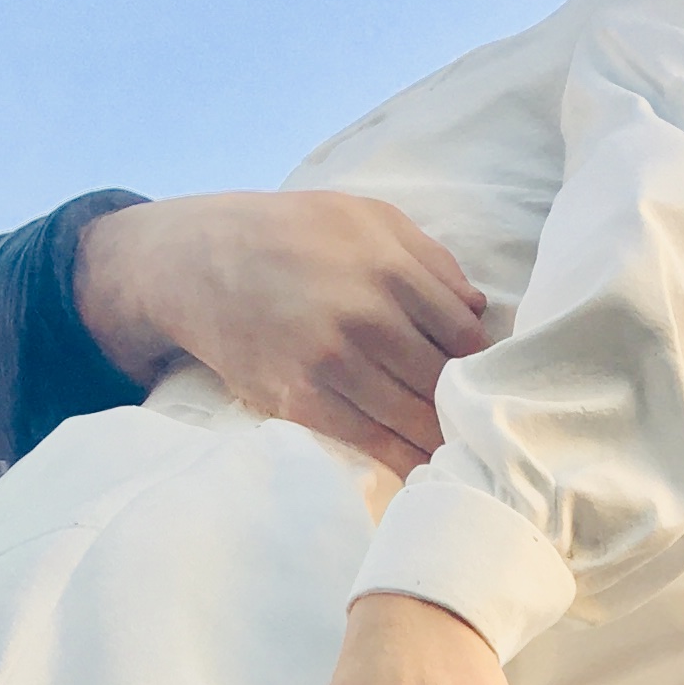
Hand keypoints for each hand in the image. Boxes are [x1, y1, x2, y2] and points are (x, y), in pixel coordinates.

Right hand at [72, 190, 486, 475]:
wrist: (200, 262)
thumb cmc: (291, 233)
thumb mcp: (363, 216)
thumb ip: (427, 256)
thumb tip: (479, 309)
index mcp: (389, 266)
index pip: (464, 335)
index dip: (479, 363)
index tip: (483, 380)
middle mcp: (366, 315)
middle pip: (441, 380)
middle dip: (461, 405)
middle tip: (477, 426)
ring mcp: (333, 361)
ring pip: (411, 416)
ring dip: (438, 439)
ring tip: (460, 454)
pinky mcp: (302, 399)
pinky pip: (369, 440)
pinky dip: (400, 459)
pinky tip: (420, 468)